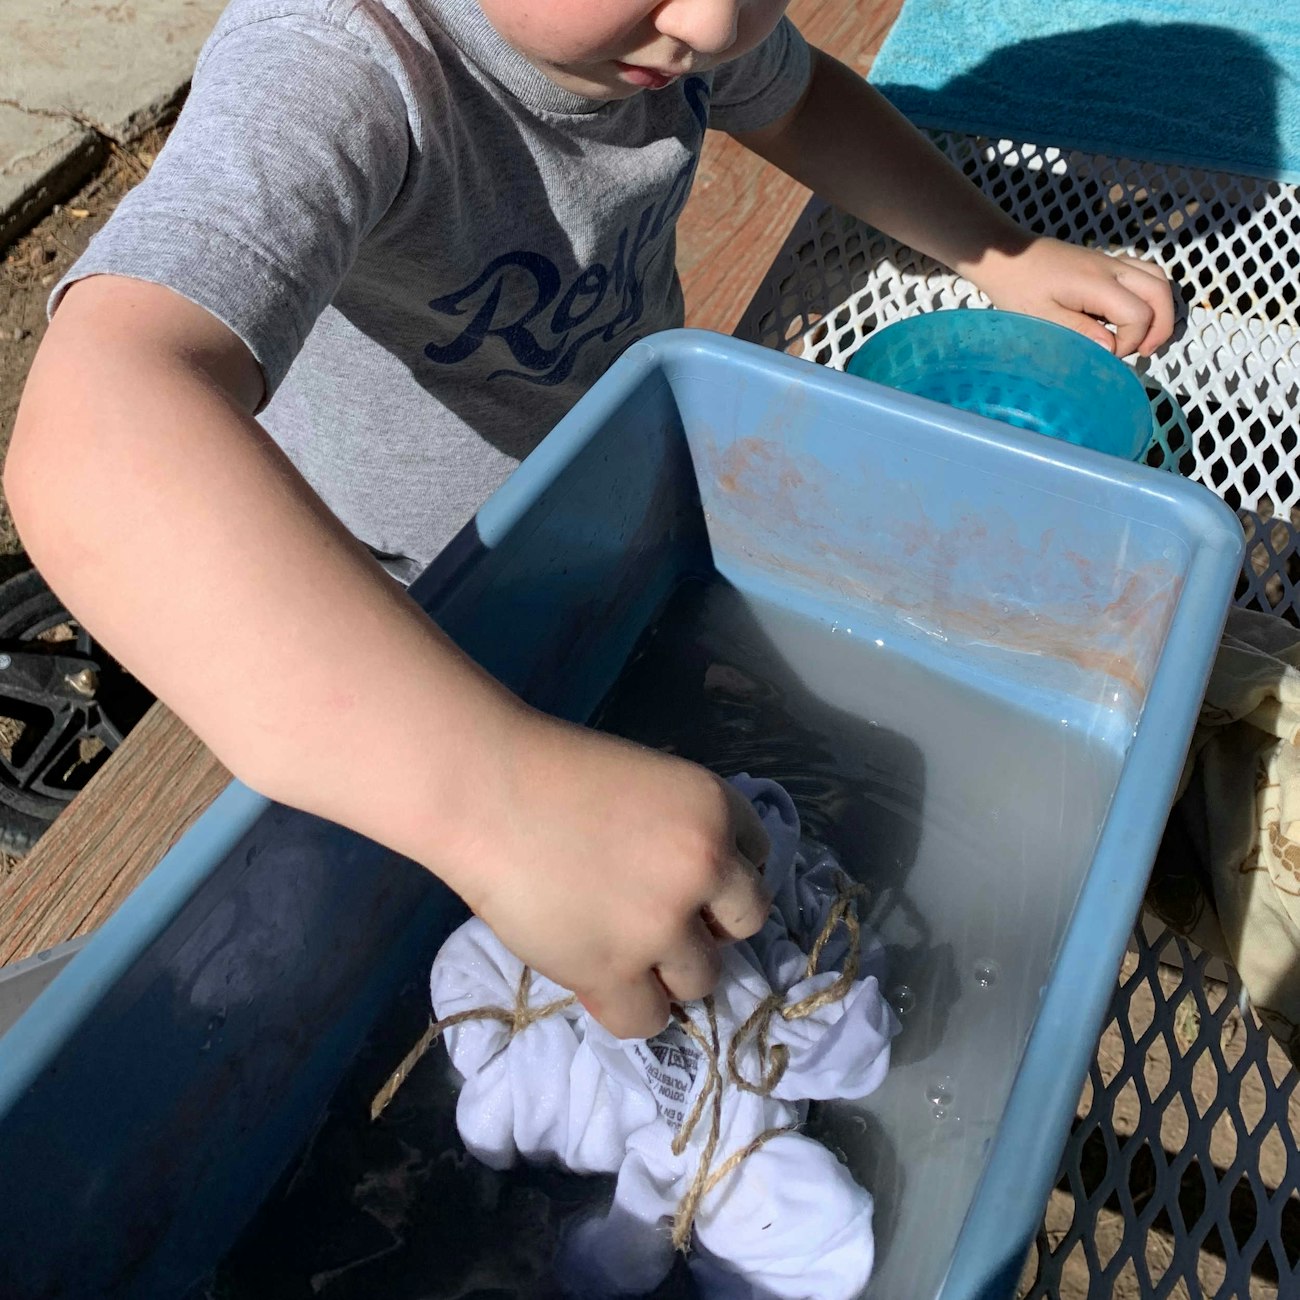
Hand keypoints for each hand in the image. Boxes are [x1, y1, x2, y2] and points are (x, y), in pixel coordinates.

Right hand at [451, 713, 771, 1039]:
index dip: (721, 876)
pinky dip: (634, 1008)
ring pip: (703, 979)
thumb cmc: (554, 772)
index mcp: (717, 810)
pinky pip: (649, 1019)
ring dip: (670, 970)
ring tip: (623, 948)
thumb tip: (696, 897)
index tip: (686, 880)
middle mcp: (706, 868)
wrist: (486, 791)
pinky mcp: (614, 971)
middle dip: (708, 925)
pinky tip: (608, 984)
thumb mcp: (648, 784)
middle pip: (745, 924)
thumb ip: (682, 833)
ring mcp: (662, 925)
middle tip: (659, 917)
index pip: (757, 861)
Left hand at [971, 236, 1175, 357]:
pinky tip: (1132, 315)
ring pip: (1159, 280)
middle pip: (1161, 292)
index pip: (1139, 314)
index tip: (1106, 355)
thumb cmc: (1019, 288)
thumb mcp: (1042, 317)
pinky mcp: (1108, 263)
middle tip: (1144, 353)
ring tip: (1144, 337)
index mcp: (1097, 283)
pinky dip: (1150, 296)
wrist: (1010, 256)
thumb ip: (1078, 331)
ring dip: (1161, 310)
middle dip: (1161, 327)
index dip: (1130, 341)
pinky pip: (1145, 273)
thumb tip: (1112, 347)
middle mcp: (1113, 269)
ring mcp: (1113, 262)